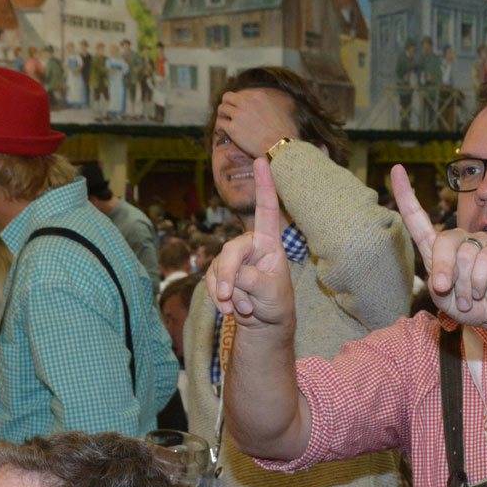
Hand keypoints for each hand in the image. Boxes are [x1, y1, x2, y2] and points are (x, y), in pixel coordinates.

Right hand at [205, 157, 294, 328]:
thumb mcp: (271, 294)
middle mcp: (251, 246)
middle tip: (228, 297)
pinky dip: (218, 297)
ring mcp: (234, 259)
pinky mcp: (220, 273)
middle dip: (228, 276)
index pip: (267, 210)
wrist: (264, 326)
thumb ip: (254, 281)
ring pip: (217, 268)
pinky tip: (229, 310)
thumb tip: (235, 274)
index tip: (261, 160)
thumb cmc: (276, 304)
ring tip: (241, 309)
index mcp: (270, 243)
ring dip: (225, 293)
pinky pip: (210, 280)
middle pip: (231, 251)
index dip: (264, 185)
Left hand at [214, 89, 296, 157]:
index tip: (238, 110)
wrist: (279, 145)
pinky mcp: (232, 128)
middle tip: (226, 114)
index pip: (241, 94)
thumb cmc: (284, 133)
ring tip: (223, 124)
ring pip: (221, 109)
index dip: (238, 102)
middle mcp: (246, 102)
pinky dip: (219, 128)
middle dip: (226, 105)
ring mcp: (238, 114)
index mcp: (258, 96)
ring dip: (221, 116)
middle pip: (227, 97)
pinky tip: (222, 133)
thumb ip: (273, 106)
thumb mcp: (281, 111)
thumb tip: (274, 109)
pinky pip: (219, 123)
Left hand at [390, 164, 486, 332]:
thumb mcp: (445, 299)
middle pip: (442, 242)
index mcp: (437, 249)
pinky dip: (479, 283)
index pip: (418, 218)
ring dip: (465, 286)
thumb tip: (443, 279)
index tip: (396, 170)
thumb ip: (438, 284)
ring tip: (470, 299)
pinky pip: (483, 261)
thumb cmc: (470, 304)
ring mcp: (479, 242)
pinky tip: (482, 291)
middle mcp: (457, 240)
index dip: (406, 195)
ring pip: (464, 256)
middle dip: (443, 269)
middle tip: (445, 290)